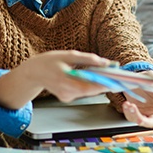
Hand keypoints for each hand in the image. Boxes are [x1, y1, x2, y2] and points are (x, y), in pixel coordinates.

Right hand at [0, 50, 114, 108]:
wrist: (33, 73)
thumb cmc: (48, 62)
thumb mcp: (68, 55)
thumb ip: (88, 59)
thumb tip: (106, 63)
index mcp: (65, 81)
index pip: (90, 86)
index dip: (106, 84)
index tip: (119, 81)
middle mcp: (66, 92)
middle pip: (92, 90)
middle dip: (105, 82)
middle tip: (118, 75)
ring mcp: (67, 97)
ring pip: (88, 91)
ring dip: (98, 83)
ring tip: (107, 74)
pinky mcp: (67, 98)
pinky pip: (82, 91)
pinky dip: (89, 85)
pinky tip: (91, 77)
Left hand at [122, 71, 152, 133]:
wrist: (140, 76)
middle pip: (150, 123)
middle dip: (141, 119)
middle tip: (134, 109)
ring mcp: (144, 112)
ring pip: (138, 120)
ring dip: (132, 114)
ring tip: (129, 105)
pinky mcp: (134, 109)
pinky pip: (130, 115)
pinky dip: (127, 111)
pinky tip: (126, 104)